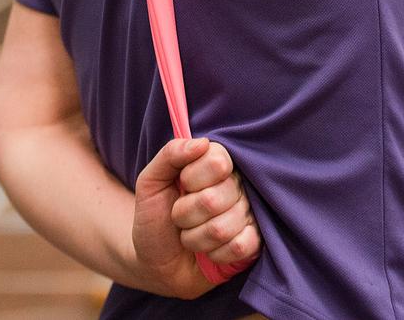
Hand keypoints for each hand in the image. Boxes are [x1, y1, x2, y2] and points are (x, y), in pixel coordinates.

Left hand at [132, 137, 259, 298]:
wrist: (157, 261)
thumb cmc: (155, 216)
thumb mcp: (151, 181)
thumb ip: (171, 154)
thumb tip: (202, 143)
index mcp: (214, 164)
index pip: (218, 161)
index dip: (192, 178)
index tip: (181, 185)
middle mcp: (235, 186)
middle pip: (214, 199)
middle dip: (185, 214)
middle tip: (179, 217)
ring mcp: (246, 214)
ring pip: (222, 228)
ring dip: (195, 237)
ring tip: (190, 234)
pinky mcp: (252, 244)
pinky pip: (240, 246)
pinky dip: (215, 253)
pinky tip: (209, 251)